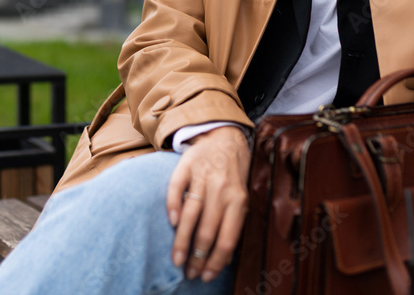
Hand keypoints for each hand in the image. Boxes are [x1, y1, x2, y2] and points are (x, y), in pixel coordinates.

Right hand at [166, 126, 250, 282]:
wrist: (224, 136)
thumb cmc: (233, 174)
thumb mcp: (241, 196)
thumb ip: (233, 221)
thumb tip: (223, 257)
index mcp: (238, 200)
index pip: (227, 239)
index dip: (216, 261)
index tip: (206, 276)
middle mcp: (221, 189)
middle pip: (207, 231)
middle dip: (197, 257)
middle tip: (189, 273)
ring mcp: (203, 176)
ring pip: (191, 214)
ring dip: (182, 241)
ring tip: (177, 260)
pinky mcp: (186, 165)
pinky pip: (176, 188)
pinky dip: (173, 206)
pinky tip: (172, 223)